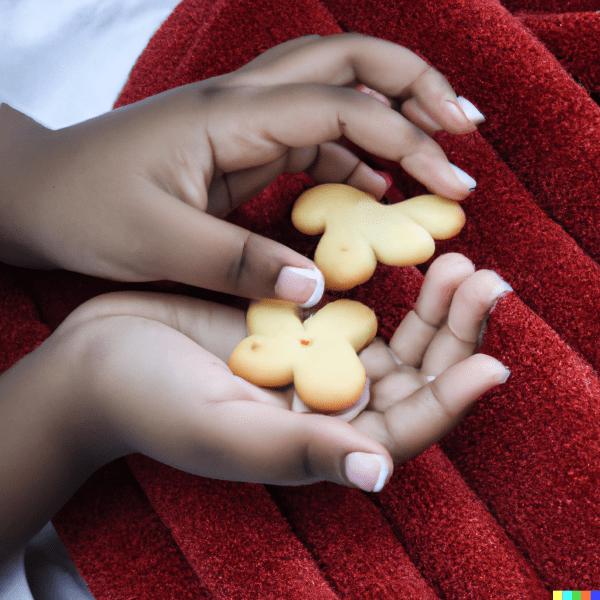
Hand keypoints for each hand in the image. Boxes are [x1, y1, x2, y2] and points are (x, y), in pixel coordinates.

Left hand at [0, 34, 481, 303]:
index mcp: (228, 117)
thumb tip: (316, 286)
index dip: (405, 138)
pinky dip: (353, 156)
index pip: (339, 105)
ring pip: (334, 96)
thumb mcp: (157, 243)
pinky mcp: (239, 150)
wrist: (36, 191)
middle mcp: (243, 106)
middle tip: (465, 128)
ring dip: (391, 121)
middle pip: (346, 60)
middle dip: (414, 87)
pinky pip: (311, 139)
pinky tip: (374, 185)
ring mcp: (243, 124)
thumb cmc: (84, 208)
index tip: (451, 181)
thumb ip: (237, 263)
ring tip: (436, 159)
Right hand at [57, 254, 509, 488]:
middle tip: (487, 283)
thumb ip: (299, 451)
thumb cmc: (150, 402)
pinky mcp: (294, 324)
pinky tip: (406, 252)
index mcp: (315, 446)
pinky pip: (354, 307)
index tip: (491, 362)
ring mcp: (312, 363)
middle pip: (411, 378)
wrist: (96, 357)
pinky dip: (385, 283)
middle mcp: (325, 409)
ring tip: (460, 262)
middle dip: (453, 336)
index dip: (449, 401)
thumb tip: (379, 474)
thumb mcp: (222, 430)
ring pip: (392, 339)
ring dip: (431, 306)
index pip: (403, 430)